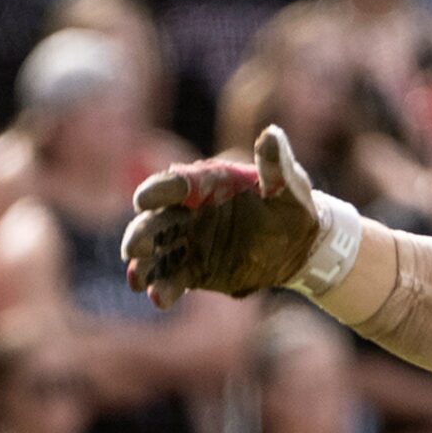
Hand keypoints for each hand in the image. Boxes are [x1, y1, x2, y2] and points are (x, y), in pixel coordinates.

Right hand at [122, 125, 322, 307]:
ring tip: (137, 280)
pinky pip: (175, 279)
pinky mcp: (194, 269)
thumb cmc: (294, 208)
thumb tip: (271, 133)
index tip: (142, 200)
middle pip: (157, 220)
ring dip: (145, 265)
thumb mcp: (290, 186)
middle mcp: (190, 212)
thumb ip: (276, 165)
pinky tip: (160, 299)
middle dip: (142, 233)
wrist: (300, 247)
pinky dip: (165, 288)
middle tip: (132, 249)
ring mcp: (188, 242)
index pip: (176, 185)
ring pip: (158, 252)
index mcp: (207, 185)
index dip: (158, 191)